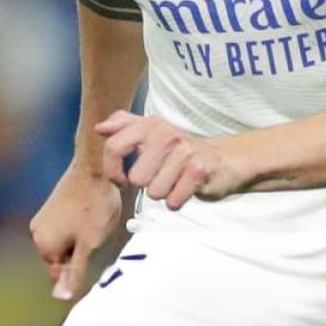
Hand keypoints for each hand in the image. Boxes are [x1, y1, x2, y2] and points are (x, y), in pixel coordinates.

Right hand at [29, 163, 125, 300]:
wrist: (94, 168)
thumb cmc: (94, 207)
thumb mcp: (88, 245)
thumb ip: (74, 272)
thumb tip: (60, 297)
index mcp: (44, 244)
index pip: (60, 271)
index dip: (80, 263)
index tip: (94, 245)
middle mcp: (37, 231)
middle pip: (60, 256)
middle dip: (78, 251)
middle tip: (97, 233)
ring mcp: (43, 216)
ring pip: (63, 241)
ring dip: (79, 238)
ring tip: (95, 222)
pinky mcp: (51, 206)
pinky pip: (63, 226)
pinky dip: (77, 226)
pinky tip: (91, 214)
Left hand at [97, 110, 254, 206]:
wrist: (225, 159)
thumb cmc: (182, 150)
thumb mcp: (153, 132)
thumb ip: (124, 126)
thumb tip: (100, 127)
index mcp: (151, 125)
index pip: (114, 147)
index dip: (113, 170)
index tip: (121, 179)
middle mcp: (167, 134)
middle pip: (136, 178)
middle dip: (147, 184)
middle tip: (161, 176)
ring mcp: (185, 152)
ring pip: (154, 192)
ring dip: (163, 193)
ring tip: (175, 181)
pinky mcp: (199, 171)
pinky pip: (173, 201)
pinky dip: (177, 201)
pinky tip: (185, 189)